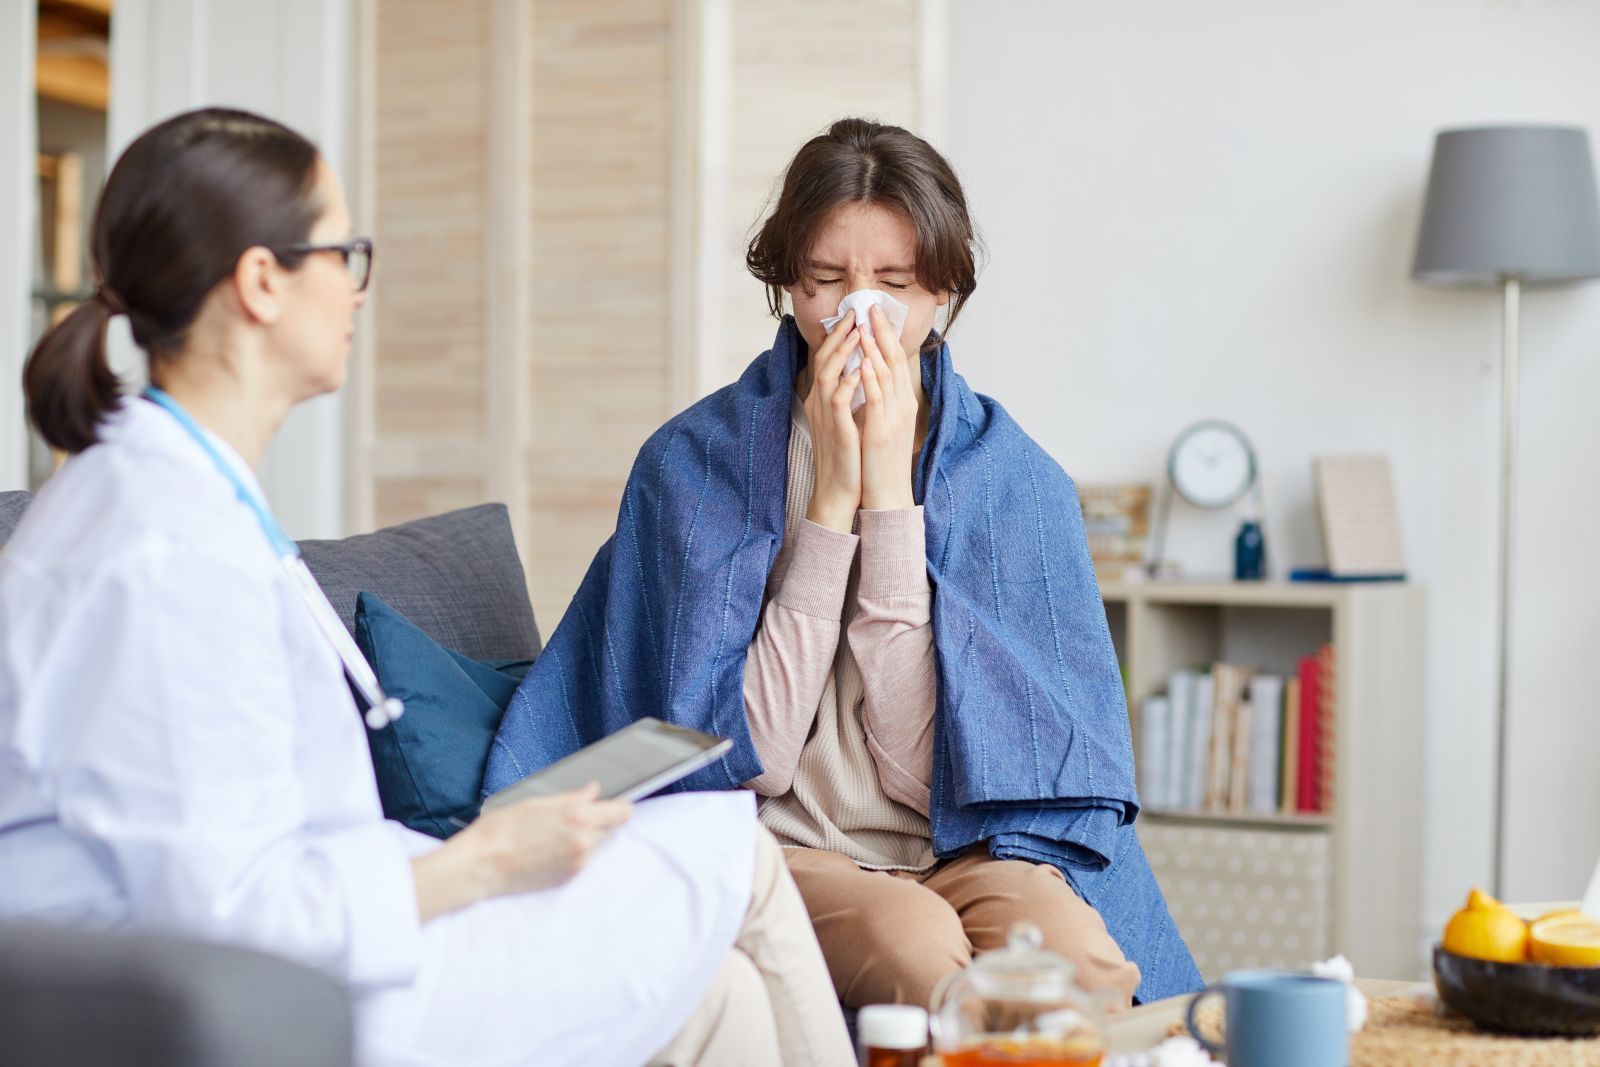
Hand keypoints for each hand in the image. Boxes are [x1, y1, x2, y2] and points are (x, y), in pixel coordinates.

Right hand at [411, 782, 630, 920]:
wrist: (480, 866)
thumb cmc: (501, 830)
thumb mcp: (536, 803)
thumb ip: (572, 797)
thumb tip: (593, 791)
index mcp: (578, 818)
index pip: (622, 812)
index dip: (617, 806)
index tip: (608, 804)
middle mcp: (584, 843)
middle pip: (610, 829)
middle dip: (597, 822)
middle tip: (570, 818)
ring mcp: (578, 864)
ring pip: (596, 846)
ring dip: (585, 839)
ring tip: (553, 835)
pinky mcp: (568, 880)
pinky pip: (583, 861)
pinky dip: (573, 854)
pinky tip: (548, 850)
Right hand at [803, 318, 863, 530]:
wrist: (838, 490)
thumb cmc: (846, 455)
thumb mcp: (846, 419)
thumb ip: (848, 396)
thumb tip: (860, 372)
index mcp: (822, 399)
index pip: (827, 359)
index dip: (838, 337)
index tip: (854, 317)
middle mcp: (819, 402)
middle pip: (824, 359)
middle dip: (840, 335)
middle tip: (855, 314)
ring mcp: (825, 415)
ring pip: (829, 374)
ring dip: (844, 352)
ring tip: (858, 332)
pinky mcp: (835, 429)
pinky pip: (838, 400)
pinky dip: (848, 382)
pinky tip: (860, 369)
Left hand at [856, 304, 918, 510]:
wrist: (888, 495)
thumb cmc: (881, 462)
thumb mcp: (882, 425)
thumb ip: (878, 401)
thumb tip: (867, 378)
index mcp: (902, 403)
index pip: (895, 361)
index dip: (886, 336)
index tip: (875, 314)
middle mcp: (902, 406)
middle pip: (894, 361)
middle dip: (882, 332)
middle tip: (872, 307)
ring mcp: (893, 418)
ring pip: (886, 375)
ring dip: (876, 347)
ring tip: (867, 324)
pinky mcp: (881, 431)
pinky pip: (877, 399)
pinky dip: (871, 378)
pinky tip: (864, 361)